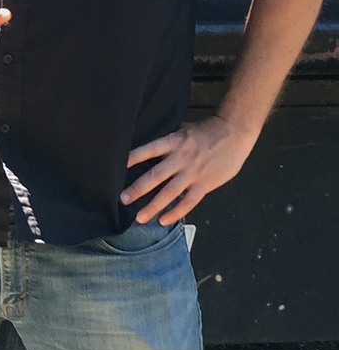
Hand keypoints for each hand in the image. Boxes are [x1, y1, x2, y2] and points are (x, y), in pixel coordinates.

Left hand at [121, 116, 258, 224]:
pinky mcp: (205, 184)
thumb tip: (147, 149)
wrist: (234, 134)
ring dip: (153, 206)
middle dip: (138, 189)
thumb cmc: (205, 131)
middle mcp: (181, 158)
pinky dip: (176, 212)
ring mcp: (193, 173)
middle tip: (122, 199)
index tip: (115, 167)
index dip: (132, 158)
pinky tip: (164, 220)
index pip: (147, 150)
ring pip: (170, 193)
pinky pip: (188, 202)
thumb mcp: (182, 129)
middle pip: (155, 176)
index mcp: (173, 141)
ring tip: (139, 217)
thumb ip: (167, 141)